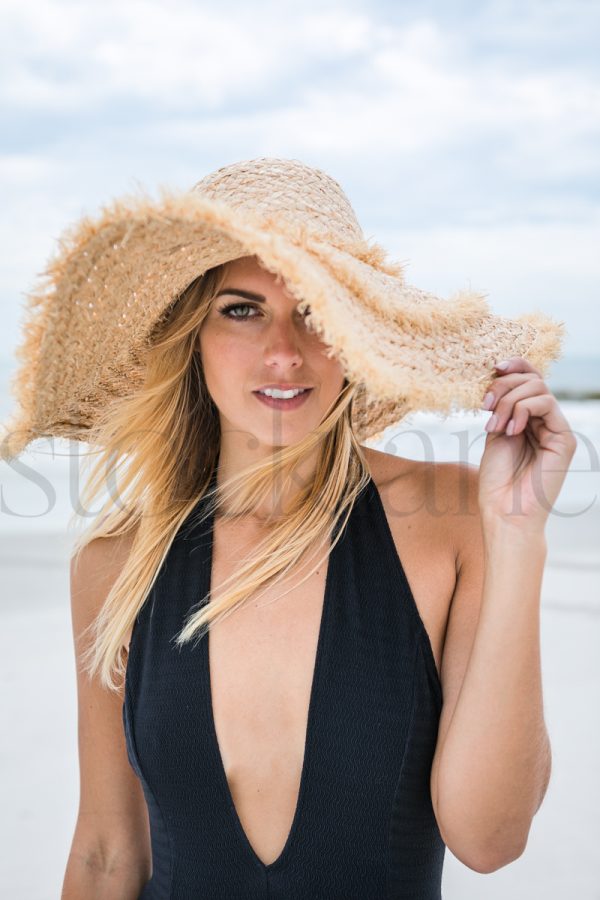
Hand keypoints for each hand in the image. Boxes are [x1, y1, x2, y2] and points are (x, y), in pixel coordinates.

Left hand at [478, 356, 576, 532]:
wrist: (504, 512)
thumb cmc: (496, 481)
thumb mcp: (495, 434)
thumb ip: (501, 407)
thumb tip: (499, 377)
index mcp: (529, 419)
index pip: (530, 379)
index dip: (515, 366)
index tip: (493, 367)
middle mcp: (546, 422)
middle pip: (533, 378)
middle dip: (504, 385)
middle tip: (485, 405)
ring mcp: (556, 430)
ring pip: (539, 388)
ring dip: (508, 400)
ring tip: (494, 425)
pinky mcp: (564, 439)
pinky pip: (546, 404)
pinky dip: (522, 409)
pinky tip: (511, 430)